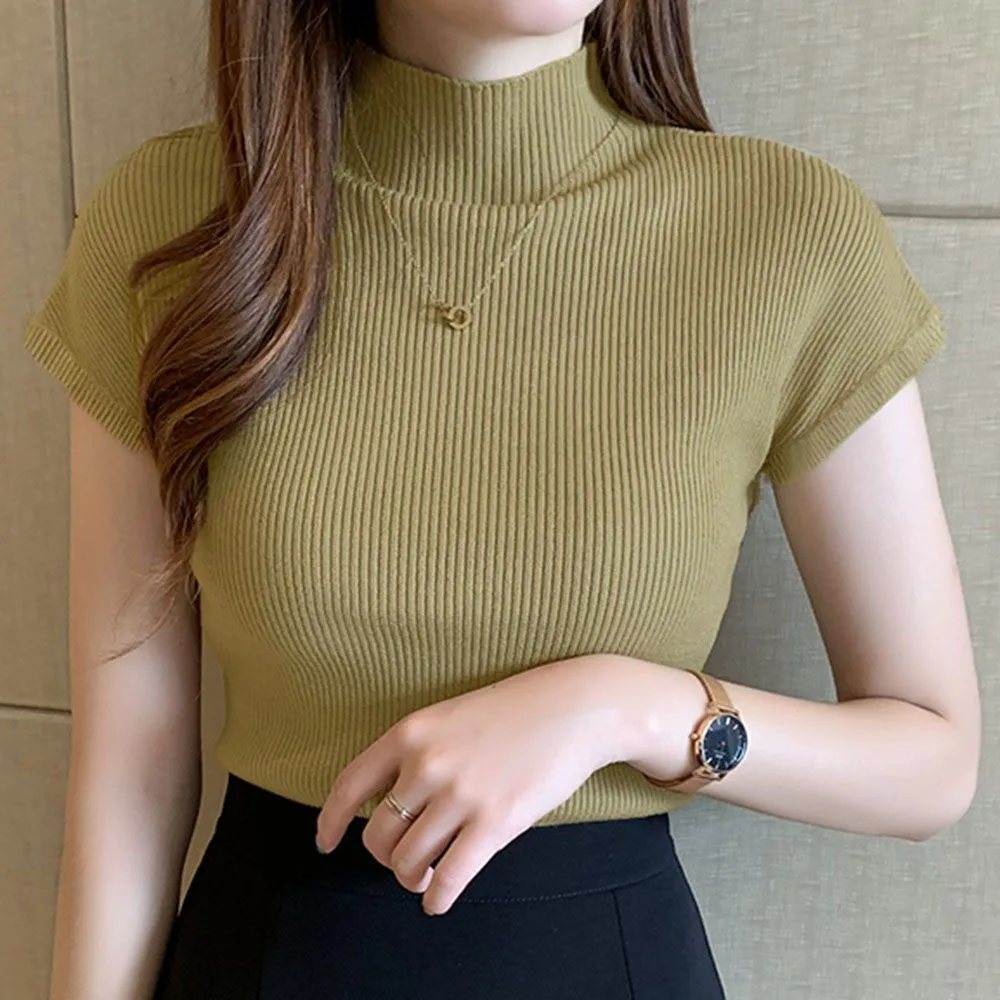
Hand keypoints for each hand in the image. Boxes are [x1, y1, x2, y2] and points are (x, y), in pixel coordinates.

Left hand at [314, 653, 626, 914]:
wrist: (575, 707)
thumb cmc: (514, 711)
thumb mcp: (449, 716)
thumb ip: (416, 753)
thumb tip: (389, 805)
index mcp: (410, 733)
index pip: (350, 787)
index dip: (331, 823)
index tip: (326, 844)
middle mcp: (427, 764)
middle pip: (378, 836)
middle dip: (387, 858)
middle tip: (405, 860)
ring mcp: (460, 794)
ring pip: (408, 862)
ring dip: (413, 879)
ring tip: (426, 877)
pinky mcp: (495, 822)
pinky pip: (450, 878)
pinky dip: (437, 899)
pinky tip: (439, 902)